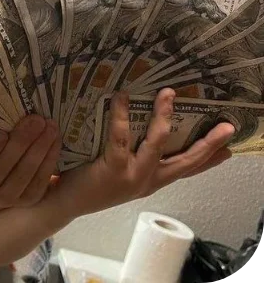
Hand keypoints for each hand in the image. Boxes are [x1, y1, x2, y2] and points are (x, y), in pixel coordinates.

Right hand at [0, 115, 60, 206]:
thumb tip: (2, 99)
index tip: (0, 132)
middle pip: (3, 167)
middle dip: (22, 141)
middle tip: (36, 119)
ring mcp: (5, 199)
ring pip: (24, 174)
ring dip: (40, 148)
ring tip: (50, 126)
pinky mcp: (26, 200)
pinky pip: (40, 180)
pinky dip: (49, 158)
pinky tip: (55, 140)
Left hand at [56, 88, 234, 218]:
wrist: (67, 203)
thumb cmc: (93, 182)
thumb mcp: (123, 172)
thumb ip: (136, 155)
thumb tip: (142, 127)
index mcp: (151, 180)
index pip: (186, 169)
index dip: (208, 160)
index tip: (229, 149)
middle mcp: (147, 180)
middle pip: (185, 161)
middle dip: (207, 144)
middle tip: (227, 127)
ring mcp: (132, 176)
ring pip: (156, 143)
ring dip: (164, 116)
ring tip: (168, 94)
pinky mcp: (113, 169)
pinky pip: (120, 137)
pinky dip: (122, 115)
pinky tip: (122, 97)